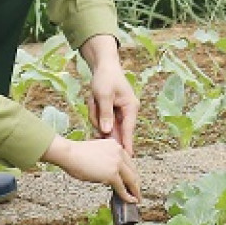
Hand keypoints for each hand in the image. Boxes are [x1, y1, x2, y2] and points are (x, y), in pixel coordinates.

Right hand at [43, 135, 137, 200]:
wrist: (70, 153)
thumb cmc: (76, 154)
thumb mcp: (96, 152)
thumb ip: (105, 158)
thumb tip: (107, 172)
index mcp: (115, 145)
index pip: (128, 161)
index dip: (132, 172)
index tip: (133, 180)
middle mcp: (119, 152)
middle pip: (132, 170)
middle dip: (136, 183)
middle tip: (137, 191)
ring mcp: (116, 163)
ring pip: (131, 179)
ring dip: (135, 191)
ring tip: (136, 198)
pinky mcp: (112, 174)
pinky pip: (122, 187)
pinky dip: (127, 196)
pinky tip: (130, 200)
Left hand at [80, 35, 137, 156]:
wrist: (104, 66)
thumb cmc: (106, 78)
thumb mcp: (104, 95)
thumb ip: (106, 114)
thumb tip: (107, 132)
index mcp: (130, 107)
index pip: (128, 130)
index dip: (126, 144)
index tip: (127, 158)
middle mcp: (127, 111)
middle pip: (114, 128)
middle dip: (101, 120)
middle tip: (96, 105)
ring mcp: (119, 112)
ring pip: (104, 124)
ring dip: (96, 113)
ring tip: (94, 98)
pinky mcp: (111, 111)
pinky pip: (101, 119)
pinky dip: (95, 112)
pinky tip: (94, 100)